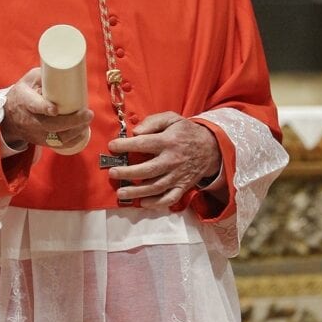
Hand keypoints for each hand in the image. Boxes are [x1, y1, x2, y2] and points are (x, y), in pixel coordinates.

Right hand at [1, 68, 92, 148]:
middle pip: (51, 125)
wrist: (8, 118)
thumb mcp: (28, 80)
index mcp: (25, 101)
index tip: (55, 109)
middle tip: (87, 113)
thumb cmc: (22, 95)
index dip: (44, 108)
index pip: (34, 106)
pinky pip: (59, 145)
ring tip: (87, 120)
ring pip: (57, 137)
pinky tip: (82, 132)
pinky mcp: (41, 141)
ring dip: (75, 131)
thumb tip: (65, 70)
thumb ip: (44, 76)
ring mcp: (36, 133)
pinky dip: (73, 140)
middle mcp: (30, 120)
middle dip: (72, 121)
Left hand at [107, 111, 221, 208]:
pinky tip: (143, 203)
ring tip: (121, 193)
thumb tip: (135, 132)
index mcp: (168, 141)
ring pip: (156, 187)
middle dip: (128, 172)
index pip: (144, 143)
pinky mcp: (183, 187)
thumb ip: (153, 122)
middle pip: (148, 170)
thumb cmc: (185, 132)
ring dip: (137, 192)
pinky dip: (157, 203)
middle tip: (112, 173)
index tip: (112, 146)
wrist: (210, 148)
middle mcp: (172, 160)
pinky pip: (170, 198)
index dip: (126, 145)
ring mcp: (178, 176)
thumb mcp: (172, 119)